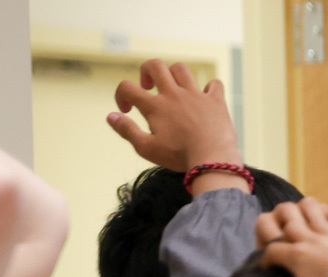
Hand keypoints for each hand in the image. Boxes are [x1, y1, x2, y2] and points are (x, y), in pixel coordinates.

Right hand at [107, 59, 240, 170]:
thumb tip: (110, 116)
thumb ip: (127, 130)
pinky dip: (210, 87)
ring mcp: (197, 96)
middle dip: (147, 70)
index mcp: (155, 106)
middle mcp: (174, 95)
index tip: (127, 110)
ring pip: (182, 69)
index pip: (127, 87)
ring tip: (174, 89)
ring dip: (174, 74)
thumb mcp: (146, 148)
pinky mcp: (216, 101)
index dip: (121, 95)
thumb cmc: (179, 156)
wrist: (213, 160)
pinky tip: (205, 97)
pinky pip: (215, 84)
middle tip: (149, 86)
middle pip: (156, 65)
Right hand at [250, 199, 327, 276]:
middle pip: (288, 218)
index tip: (269, 266)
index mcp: (296, 254)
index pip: (273, 249)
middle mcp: (312, 239)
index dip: (268, 257)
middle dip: (282, 221)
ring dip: (309, 209)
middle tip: (285, 231)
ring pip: (314, 209)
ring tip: (308, 216)